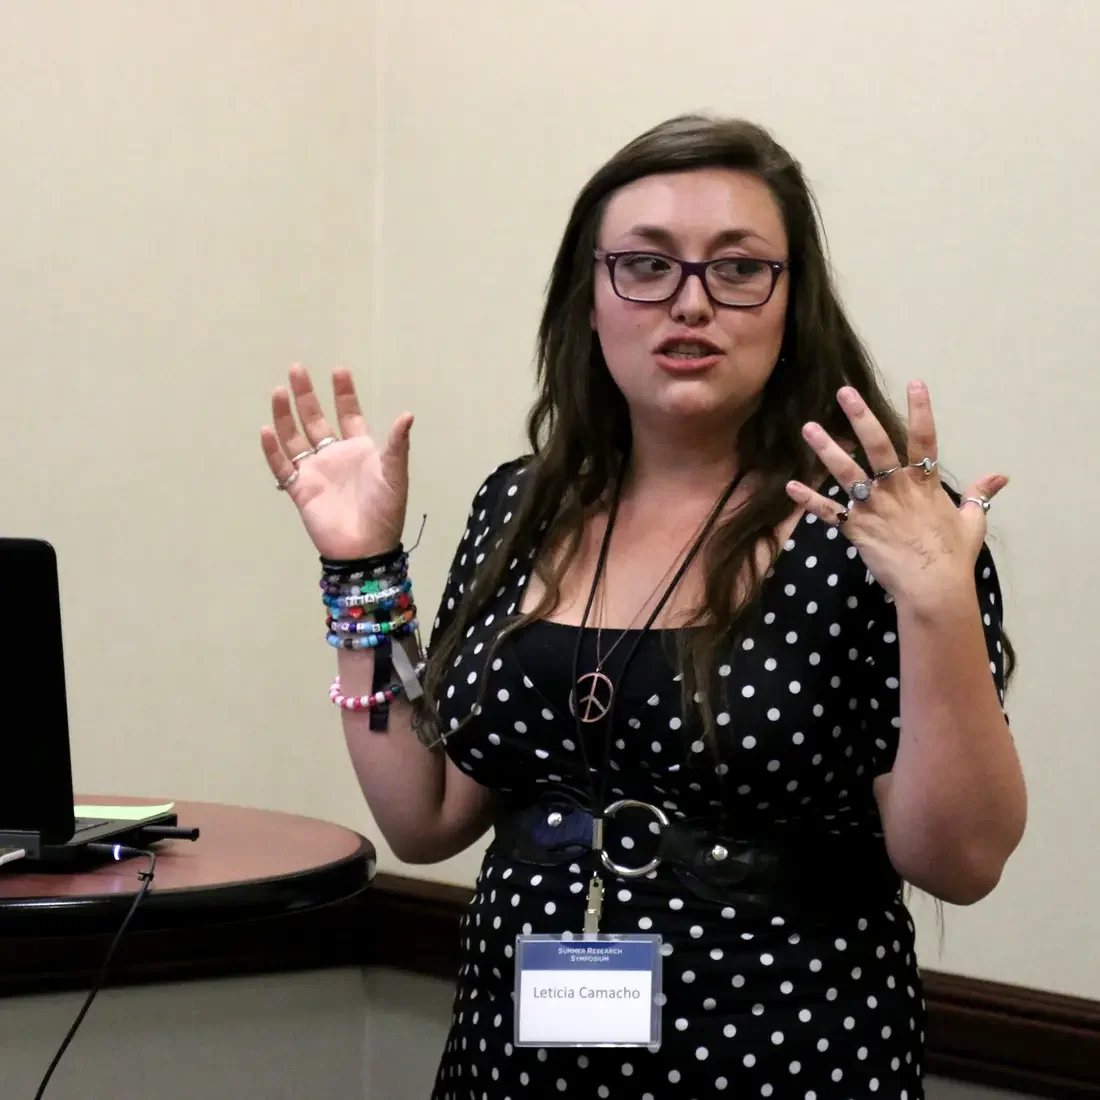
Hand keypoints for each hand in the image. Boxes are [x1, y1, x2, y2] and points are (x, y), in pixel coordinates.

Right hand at [260, 364, 412, 559]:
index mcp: (359, 450)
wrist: (366, 549)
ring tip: (279, 391)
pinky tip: (267, 430)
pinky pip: (282, 466)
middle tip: (297, 369)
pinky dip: (273, 450)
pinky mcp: (300, 489)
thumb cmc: (385, 511)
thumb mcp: (395, 475)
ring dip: (285, 415)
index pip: (349, 414)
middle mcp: (334, 456)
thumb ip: (397, 446)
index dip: (344, 393)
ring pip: (294, 437)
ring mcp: (315, 472)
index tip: (338, 370)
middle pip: (315, 419)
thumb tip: (407, 414)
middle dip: (306, 395)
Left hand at [785, 380, 1007, 609]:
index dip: (921, 410)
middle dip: (860, 417)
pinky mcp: (856, 528)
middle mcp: (897, 488)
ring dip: (826, 449)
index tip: (915, 382)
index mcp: (924, 483)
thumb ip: (978, 495)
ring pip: (847, 472)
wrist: (932, 588)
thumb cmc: (953, 557)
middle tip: (844, 393)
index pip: (925, 439)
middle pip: (878, 445)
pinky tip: (790, 487)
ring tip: (808, 428)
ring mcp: (874, 507)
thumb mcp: (972, 522)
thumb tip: (1000, 477)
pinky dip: (809, 500)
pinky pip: (828, 512)